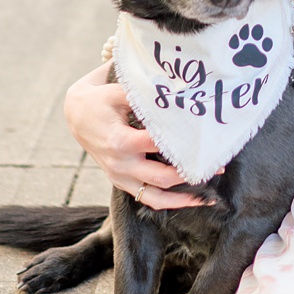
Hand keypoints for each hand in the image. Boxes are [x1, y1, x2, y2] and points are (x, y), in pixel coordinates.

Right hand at [64, 65, 214, 211]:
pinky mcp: (122, 182)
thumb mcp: (118, 91)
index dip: (184, 142)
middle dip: (192, 171)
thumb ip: (145, 96)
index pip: (160, 145)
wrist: (75, 115)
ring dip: (184, 198)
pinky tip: (190, 200)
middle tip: (218, 163)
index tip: (205, 137)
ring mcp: (121, 177)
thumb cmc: (99, 99)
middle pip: (164, 176)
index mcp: (120, 141)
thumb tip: (178, 95)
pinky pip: (148, 199)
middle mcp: (121, 164)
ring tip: (209, 197)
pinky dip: (169, 202)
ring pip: (157, 197)